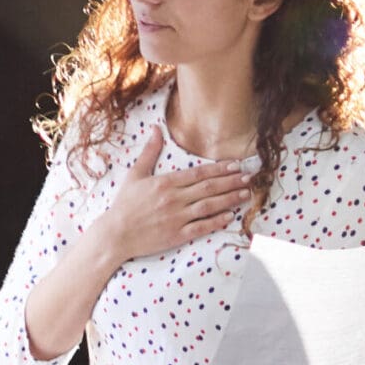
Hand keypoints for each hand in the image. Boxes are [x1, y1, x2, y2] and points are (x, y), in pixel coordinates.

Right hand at [94, 127, 247, 264]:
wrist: (114, 235)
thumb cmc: (124, 206)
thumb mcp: (135, 175)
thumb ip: (149, 152)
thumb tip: (155, 129)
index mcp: (166, 183)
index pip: (199, 173)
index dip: (220, 169)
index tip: (236, 165)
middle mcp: (174, 199)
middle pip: (209, 187)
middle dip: (231, 181)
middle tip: (249, 177)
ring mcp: (176, 218)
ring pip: (209, 205)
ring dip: (230, 199)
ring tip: (246, 193)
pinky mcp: (176, 235)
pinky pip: (201, 227)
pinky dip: (216, 221)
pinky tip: (230, 216)